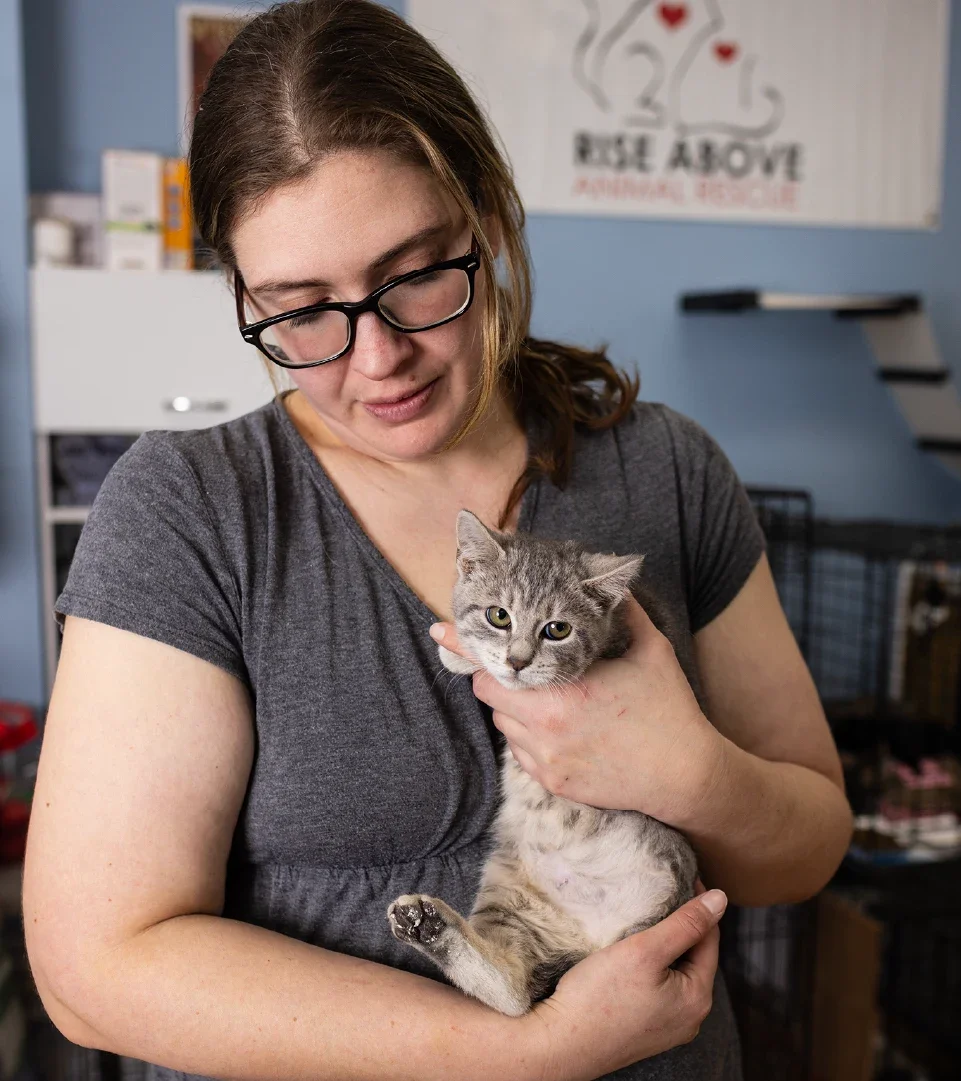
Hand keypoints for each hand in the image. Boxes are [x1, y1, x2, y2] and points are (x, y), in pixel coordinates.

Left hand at [430, 598, 725, 822]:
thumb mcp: (651, 651)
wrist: (686, 777)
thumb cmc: (669, 710)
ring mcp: (547, 762)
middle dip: (501, 676)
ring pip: (505, 724)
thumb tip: (616, 581)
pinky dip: (530, 735)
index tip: (440, 629)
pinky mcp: (553, 784)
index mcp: (564, 693)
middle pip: (491, 695)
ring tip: (554, 697)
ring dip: (516, 706)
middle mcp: (546, 730)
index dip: (467, 648)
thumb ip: (625, 613)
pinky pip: (522, 752)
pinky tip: (563, 726)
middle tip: (522, 666)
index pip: (493, 669)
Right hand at [518, 887, 726, 1080]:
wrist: (561, 1043)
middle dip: (681, 925)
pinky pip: (659, 988)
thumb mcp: (645, 950)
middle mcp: (690, 1018)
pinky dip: (651, 966)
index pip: (709, 938)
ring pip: (674, 972)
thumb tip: (720, 899)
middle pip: (694, 956)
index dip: (697, 904)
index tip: (680, 875)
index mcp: (698, 998)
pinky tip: (631, 954)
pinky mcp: (645, 1029)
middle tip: (660, 893)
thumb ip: (685, 924)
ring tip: (645, 918)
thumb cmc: (600, 996)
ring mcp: (668, 1027)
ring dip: (665, 945)